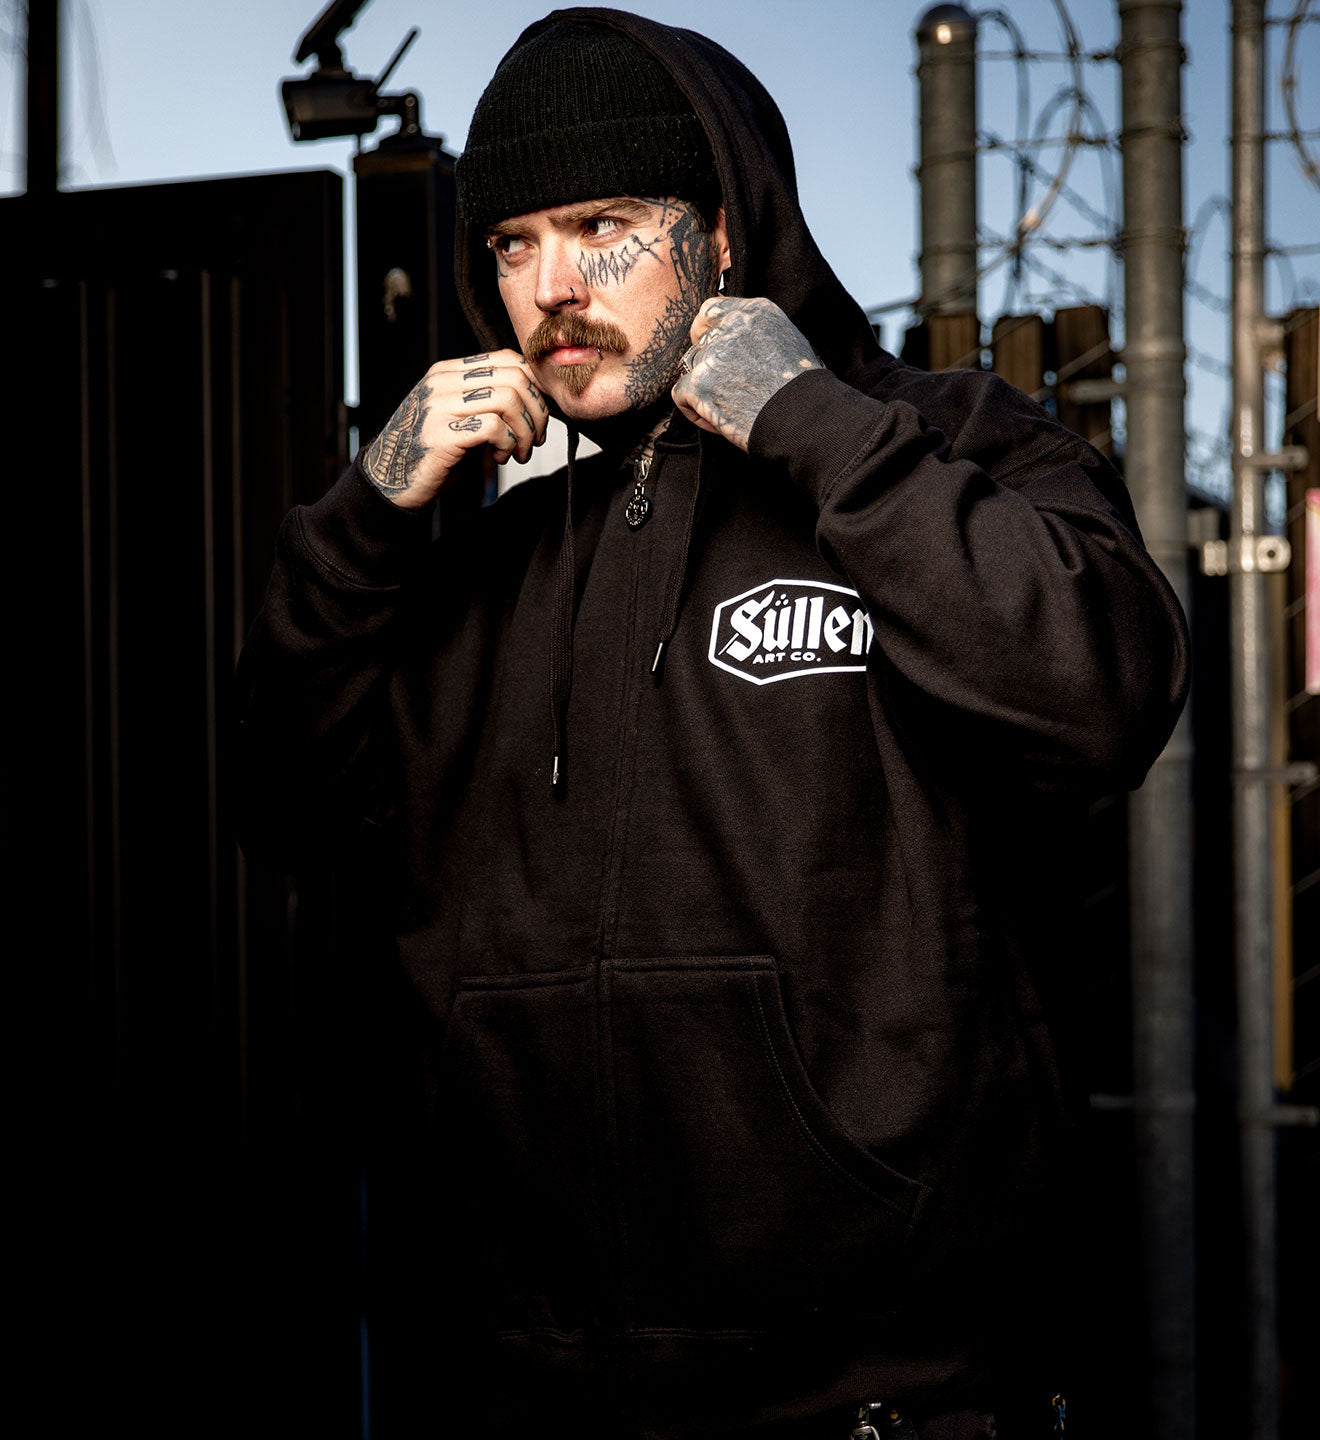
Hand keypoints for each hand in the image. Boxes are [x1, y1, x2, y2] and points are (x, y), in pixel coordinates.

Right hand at [361, 350, 548, 508]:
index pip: (508, 359)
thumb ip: (489, 402)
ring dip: (525, 431)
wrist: (390, 481)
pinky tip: (500, 458)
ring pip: (509, 400)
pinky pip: (495, 427)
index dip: (534, 387)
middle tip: (535, 439)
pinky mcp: (441, 433)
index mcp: (449, 372)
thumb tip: (537, 398)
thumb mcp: (463, 417)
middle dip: (537, 412)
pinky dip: (509, 445)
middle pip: (515, 377)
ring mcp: (439, 405)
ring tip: (518, 452)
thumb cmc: (433, 453)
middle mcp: (443, 382)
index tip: (538, 416)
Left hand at [670, 297, 822, 450]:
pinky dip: (694, 411)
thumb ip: (757, 335)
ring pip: (691, 368)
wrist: (804, 420)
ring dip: (704, 390)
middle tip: (730, 392)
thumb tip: (734, 341)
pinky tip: (718, 422)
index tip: (709, 347)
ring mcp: (714, 353)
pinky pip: (681, 394)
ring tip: (730, 409)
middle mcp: (733, 326)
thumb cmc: (803, 392)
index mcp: (757, 312)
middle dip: (709, 368)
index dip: (705, 329)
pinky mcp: (700, 383)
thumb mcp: (788, 344)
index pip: (711, 309)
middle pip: (701, 343)